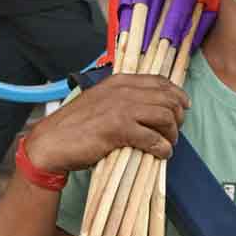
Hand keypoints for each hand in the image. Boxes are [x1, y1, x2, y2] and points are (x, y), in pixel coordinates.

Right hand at [27, 74, 189, 174]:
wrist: (52, 141)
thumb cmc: (76, 126)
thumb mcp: (101, 102)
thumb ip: (123, 100)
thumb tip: (149, 109)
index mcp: (120, 81)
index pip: (160, 81)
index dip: (177, 94)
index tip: (183, 107)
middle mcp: (123, 91)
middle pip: (167, 98)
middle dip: (178, 116)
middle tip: (175, 131)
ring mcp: (121, 109)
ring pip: (165, 116)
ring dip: (172, 133)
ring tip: (168, 144)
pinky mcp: (119, 129)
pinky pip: (153, 138)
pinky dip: (162, 148)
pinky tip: (161, 154)